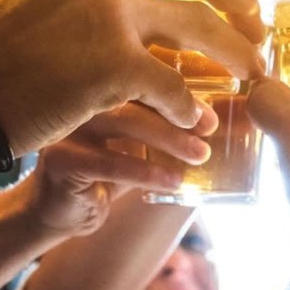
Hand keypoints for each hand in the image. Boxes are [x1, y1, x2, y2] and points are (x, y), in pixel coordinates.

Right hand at [23, 101, 216, 236]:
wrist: (63, 211)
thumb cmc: (108, 172)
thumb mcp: (145, 147)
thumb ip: (177, 130)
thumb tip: (230, 124)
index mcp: (101, 86)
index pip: (145, 78)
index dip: (182, 94)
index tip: (212, 116)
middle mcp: (82, 97)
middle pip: (135, 94)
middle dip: (177, 114)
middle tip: (209, 131)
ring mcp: (67, 126)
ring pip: (123, 122)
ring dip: (168, 138)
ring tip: (199, 155)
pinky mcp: (60, 159)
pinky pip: (109, 161)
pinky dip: (146, 171)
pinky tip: (173, 181)